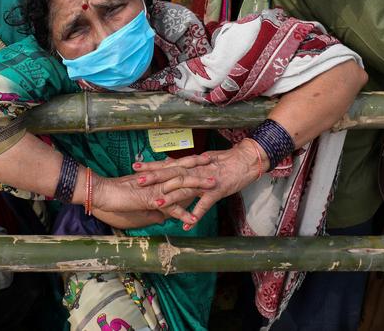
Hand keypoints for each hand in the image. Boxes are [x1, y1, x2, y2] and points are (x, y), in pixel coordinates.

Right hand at [91, 161, 216, 225]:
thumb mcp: (137, 198)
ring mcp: (154, 189)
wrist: (101, 192)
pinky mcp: (150, 200)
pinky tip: (193, 218)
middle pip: (182, 170)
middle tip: (215, 163)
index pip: (175, 165)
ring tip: (213, 187)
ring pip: (180, 185)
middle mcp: (156, 179)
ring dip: (197, 186)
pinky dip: (182, 213)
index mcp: (154, 175)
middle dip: (200, 168)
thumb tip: (161, 214)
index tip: (204, 157)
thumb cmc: (115, 194)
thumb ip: (151, 204)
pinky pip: (169, 207)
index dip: (190, 161)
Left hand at [134, 139, 268, 228]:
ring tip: (157, 203)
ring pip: (186, 188)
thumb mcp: (204, 161)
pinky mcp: (217, 191)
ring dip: (171, 196)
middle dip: (154, 178)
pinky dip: (196, 213)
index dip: (152, 166)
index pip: (168, 164)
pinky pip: (205, 204)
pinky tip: (188, 224)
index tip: (136, 167)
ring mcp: (206, 181)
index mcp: (192, 164)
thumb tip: (175, 168)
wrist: (246, 160)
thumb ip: (189, 167)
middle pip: (172, 174)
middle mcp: (196, 171)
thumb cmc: (226, 161)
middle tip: (138, 182)